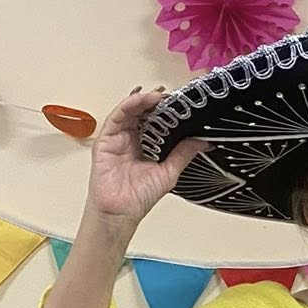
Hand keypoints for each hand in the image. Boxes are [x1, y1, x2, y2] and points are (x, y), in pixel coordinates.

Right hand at [85, 90, 206, 233]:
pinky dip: (128, 105)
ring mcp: (117, 138)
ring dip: (143, 100)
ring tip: (158, 95)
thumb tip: (202, 141)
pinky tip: (140, 100)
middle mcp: (131, 139)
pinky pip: (116, 117)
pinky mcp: (105, 140)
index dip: (166, 110)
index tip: (180, 102)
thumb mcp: (169, 172)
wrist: (120, 212)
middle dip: (156, 102)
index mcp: (145, 146)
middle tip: (171, 94)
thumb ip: (184, 154)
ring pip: (129, 111)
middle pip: (142, 113)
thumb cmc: (139, 197)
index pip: (155, 121)